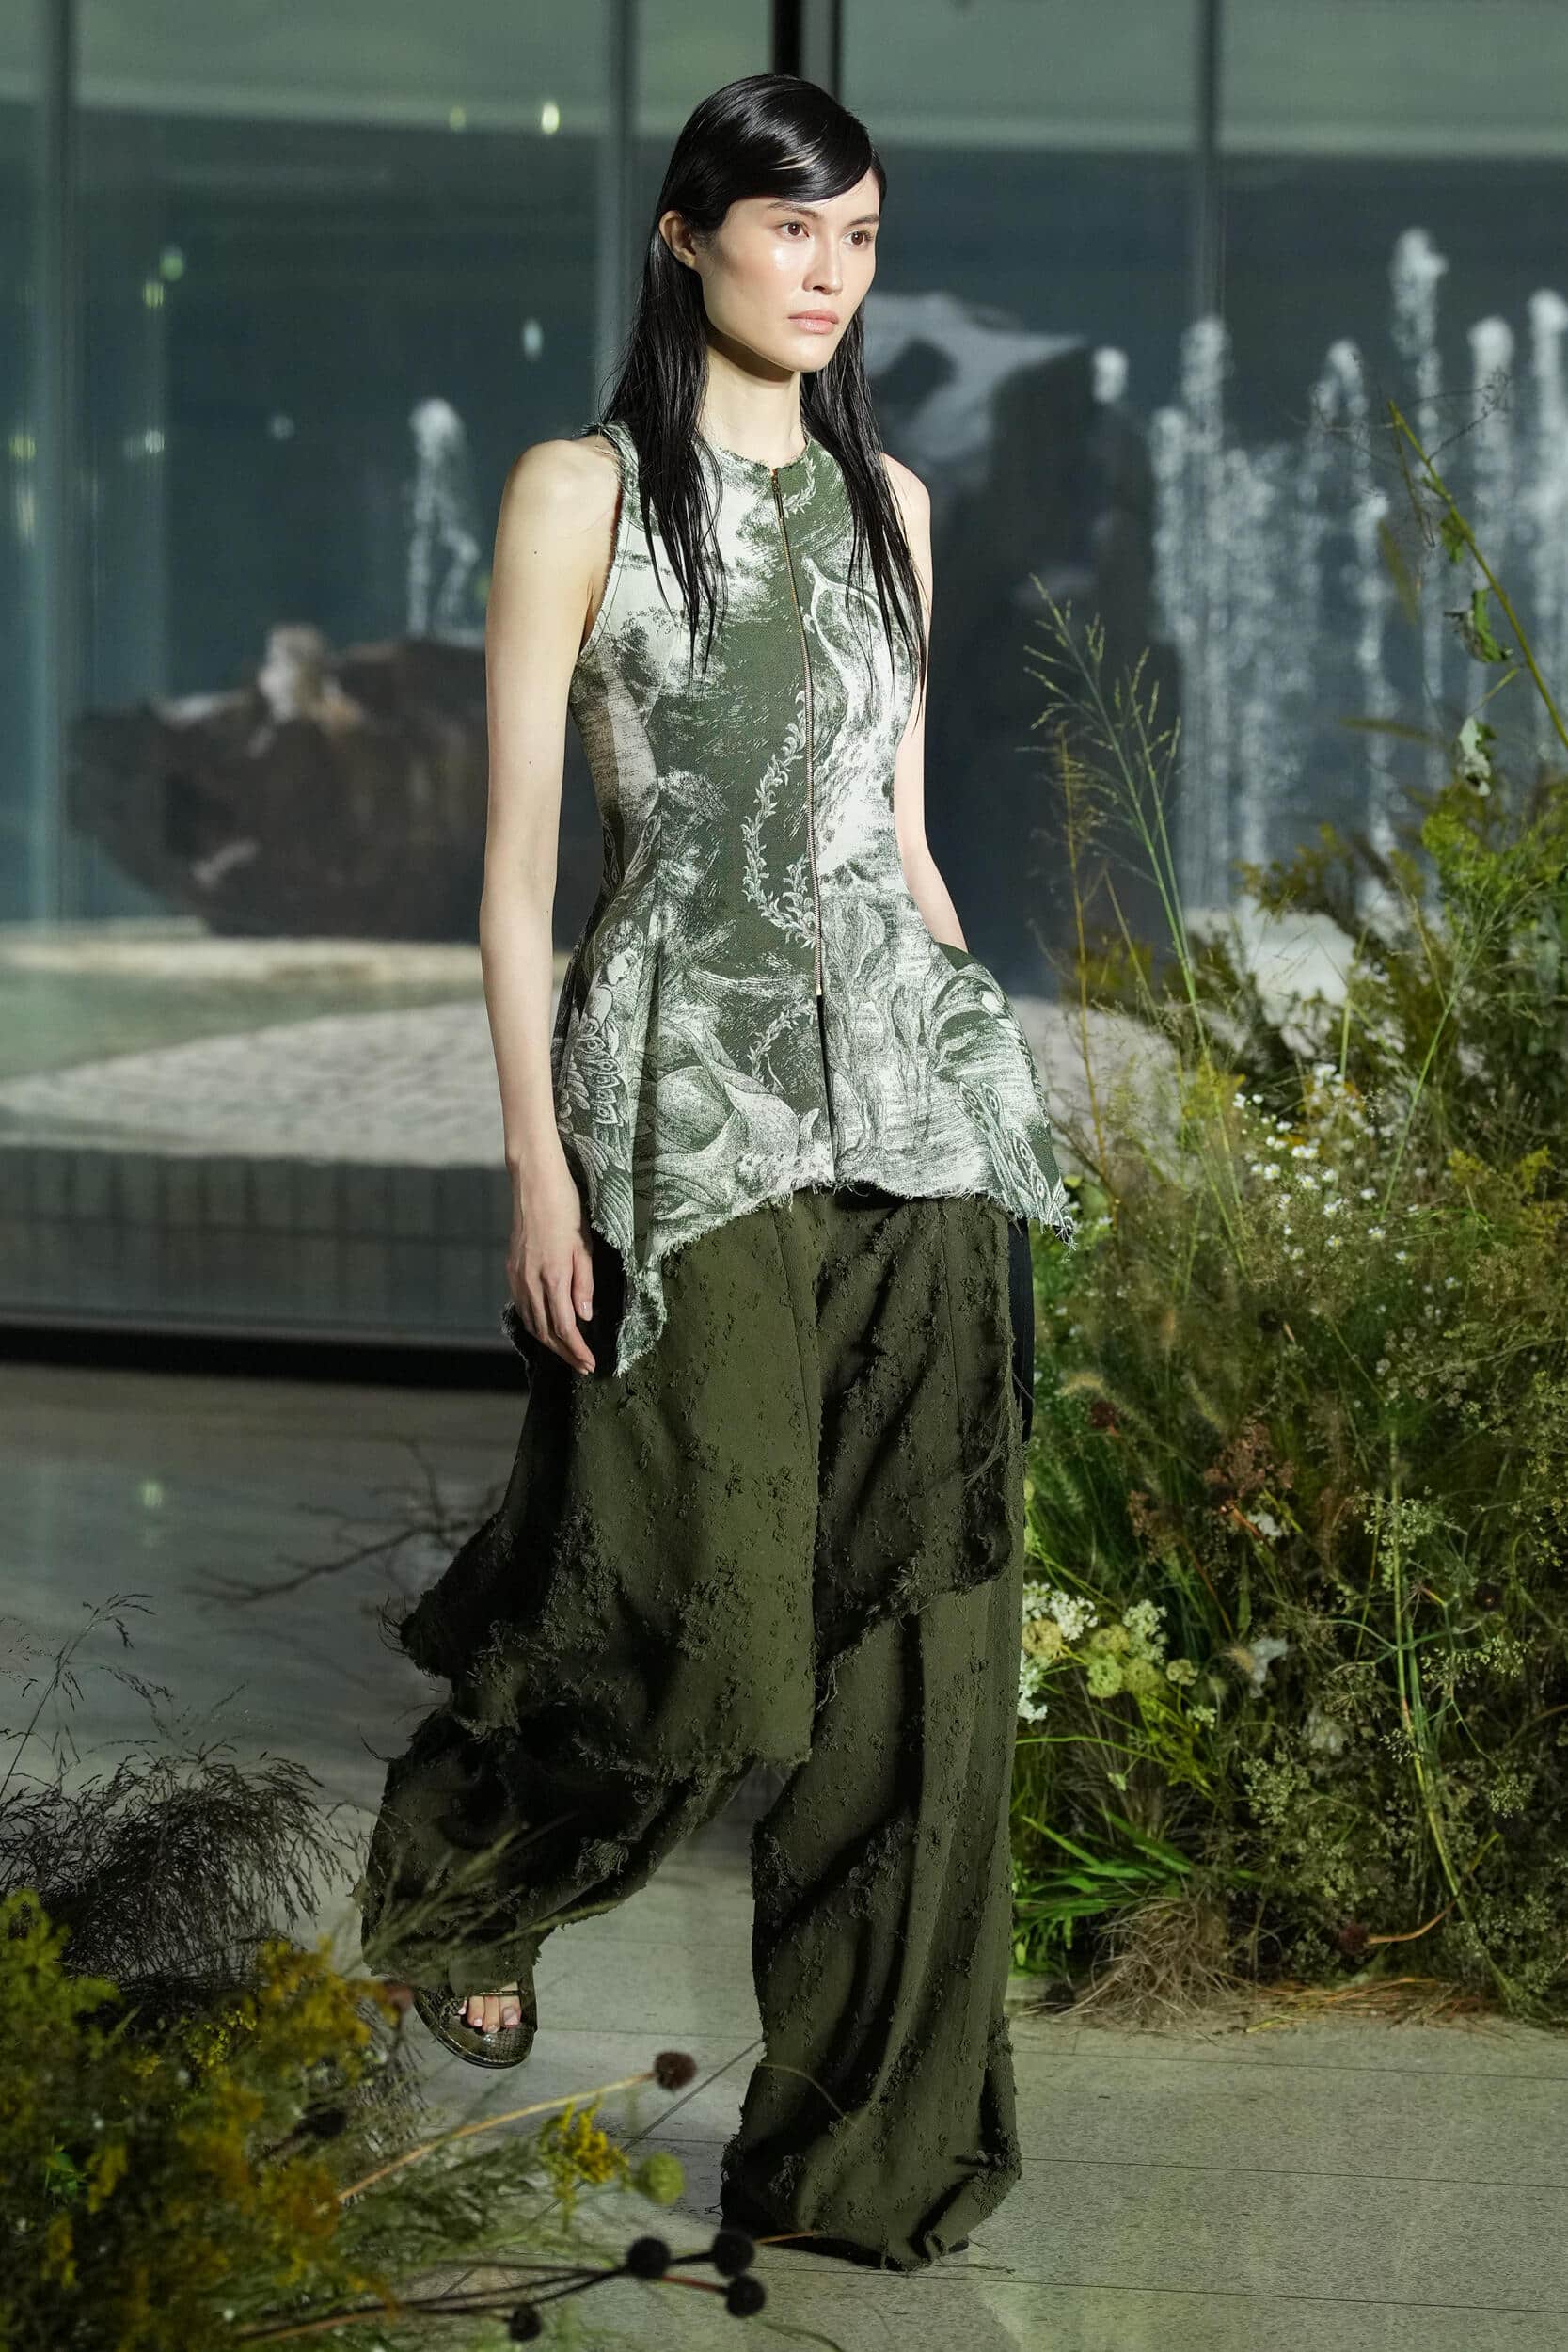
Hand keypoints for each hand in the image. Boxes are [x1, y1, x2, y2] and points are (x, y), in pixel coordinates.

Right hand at [506, 1156, 596, 1374]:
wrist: (535, 1185)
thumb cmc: (566, 1210)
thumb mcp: (585, 1246)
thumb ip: (584, 1284)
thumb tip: (584, 1315)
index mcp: (554, 1277)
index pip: (566, 1328)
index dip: (577, 1350)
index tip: (589, 1364)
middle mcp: (531, 1282)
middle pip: (546, 1332)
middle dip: (564, 1353)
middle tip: (581, 1366)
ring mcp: (517, 1276)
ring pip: (531, 1322)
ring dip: (549, 1343)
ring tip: (566, 1353)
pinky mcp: (511, 1270)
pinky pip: (522, 1306)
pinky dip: (534, 1324)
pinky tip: (546, 1327)